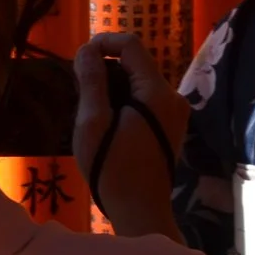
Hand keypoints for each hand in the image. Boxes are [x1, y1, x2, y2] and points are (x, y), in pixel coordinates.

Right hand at [73, 32, 186, 240]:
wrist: (140, 212)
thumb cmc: (112, 170)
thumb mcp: (93, 123)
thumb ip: (91, 82)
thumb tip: (86, 49)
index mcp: (157, 93)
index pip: (131, 46)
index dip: (103, 42)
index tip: (79, 57)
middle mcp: (173, 97)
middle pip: (136, 63)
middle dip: (106, 66)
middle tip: (79, 88)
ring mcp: (176, 112)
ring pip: (140, 81)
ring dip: (114, 85)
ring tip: (90, 109)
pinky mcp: (172, 126)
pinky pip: (146, 99)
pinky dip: (125, 99)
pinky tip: (107, 121)